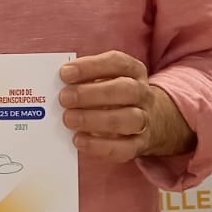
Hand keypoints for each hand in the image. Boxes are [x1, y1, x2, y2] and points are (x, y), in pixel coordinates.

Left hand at [58, 51, 193, 161]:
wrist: (152, 121)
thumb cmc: (116, 96)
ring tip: (69, 119)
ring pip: (129, 119)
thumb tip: (59, 85)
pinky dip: (100, 146)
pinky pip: (125, 148)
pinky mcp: (140, 144)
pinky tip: (79, 140)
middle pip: (125, 90)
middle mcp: (143, 94)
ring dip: (96, 120)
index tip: (65, 73)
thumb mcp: (106, 79)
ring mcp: (145, 120)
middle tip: (64, 98)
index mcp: (134, 71)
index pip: (117, 63)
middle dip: (92, 94)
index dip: (91, 67)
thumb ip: (85, 79)